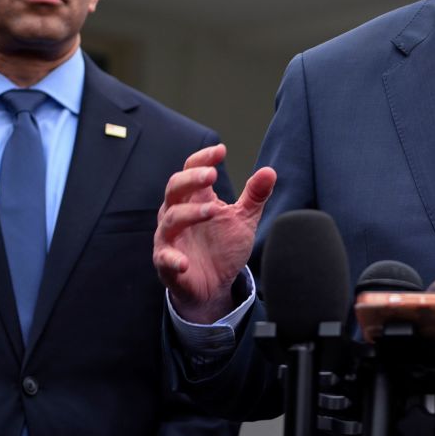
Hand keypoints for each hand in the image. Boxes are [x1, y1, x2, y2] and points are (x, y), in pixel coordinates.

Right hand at [154, 144, 275, 322]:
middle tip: (211, 174)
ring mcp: (169, 238)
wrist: (214, 285)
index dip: (202, 159)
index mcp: (195, 199)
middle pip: (174, 188)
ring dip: (190, 213)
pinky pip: (164, 258)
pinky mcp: (166, 263)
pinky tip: (184, 262)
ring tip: (213, 211)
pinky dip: (172, 259)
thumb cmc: (223, 247)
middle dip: (191, 179)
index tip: (220, 150)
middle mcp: (177, 213)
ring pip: (171, 219)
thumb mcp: (243, 219)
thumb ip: (255, 196)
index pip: (191, 170)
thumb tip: (270, 171)